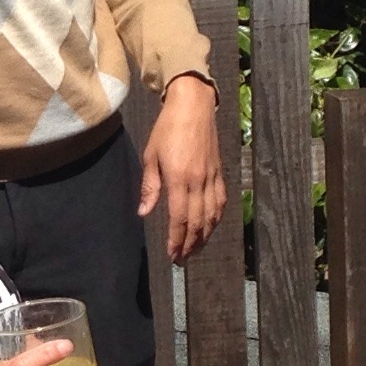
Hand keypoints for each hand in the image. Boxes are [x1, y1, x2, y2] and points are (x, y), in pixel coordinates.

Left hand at [140, 73, 225, 263]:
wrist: (193, 106)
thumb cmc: (167, 129)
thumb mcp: (151, 156)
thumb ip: (150, 187)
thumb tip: (144, 212)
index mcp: (179, 178)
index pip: (179, 217)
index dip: (176, 239)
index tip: (172, 254)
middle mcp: (198, 180)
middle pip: (197, 221)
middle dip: (190, 243)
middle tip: (182, 259)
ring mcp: (211, 177)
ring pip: (212, 215)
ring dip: (204, 235)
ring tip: (195, 249)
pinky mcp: (219, 172)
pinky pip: (221, 201)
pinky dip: (216, 218)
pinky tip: (210, 226)